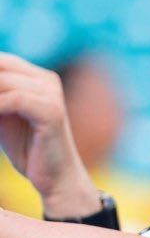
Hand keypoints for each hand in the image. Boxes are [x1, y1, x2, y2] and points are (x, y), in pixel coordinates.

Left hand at [0, 54, 99, 218]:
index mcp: (37, 77)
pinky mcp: (52, 112)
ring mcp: (52, 94)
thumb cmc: (26, 148)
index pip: (2, 61)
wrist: (55, 176)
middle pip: (2, 66)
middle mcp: (47, 79)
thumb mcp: (2, 118)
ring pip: (5, 81)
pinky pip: (15, 99)